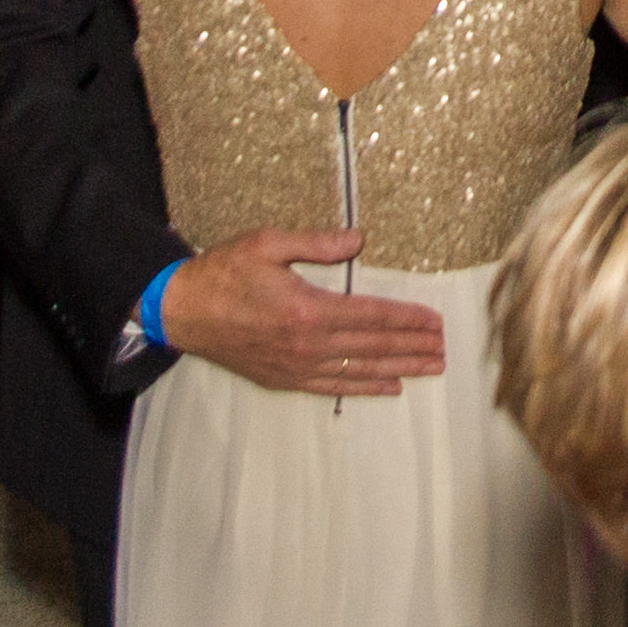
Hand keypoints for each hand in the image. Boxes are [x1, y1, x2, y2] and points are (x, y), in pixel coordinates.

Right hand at [156, 226, 442, 394]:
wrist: (182, 311)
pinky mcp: (285, 379)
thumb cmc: (223, 272)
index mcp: (308, 309)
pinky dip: (365, 387)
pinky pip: (334, 386)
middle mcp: (307, 344)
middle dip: (412, 347)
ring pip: (360, 370)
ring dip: (399, 369)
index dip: (407, 318)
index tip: (435, 321)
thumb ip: (316, 243)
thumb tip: (358, 239)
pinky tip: (389, 387)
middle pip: (373, 347)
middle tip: (445, 349)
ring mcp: (297, 367)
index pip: (372, 315)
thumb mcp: (267, 243)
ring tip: (430, 368)